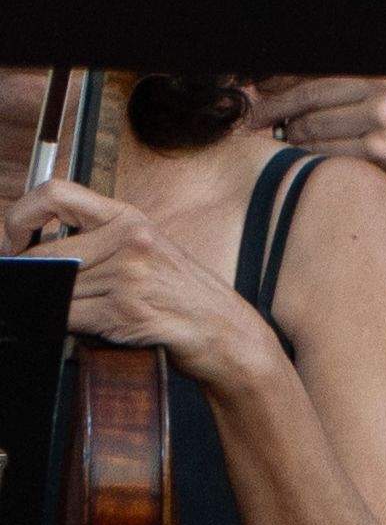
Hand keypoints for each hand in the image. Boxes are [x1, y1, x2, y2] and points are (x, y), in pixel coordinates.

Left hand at [4, 170, 281, 400]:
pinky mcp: (124, 310)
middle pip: (46, 254)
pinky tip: (91, 325)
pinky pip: (67, 316)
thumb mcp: (145, 250)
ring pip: (53, 289)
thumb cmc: (183, 293)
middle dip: (32, 277)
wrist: (225, 331)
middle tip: (34, 288)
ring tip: (81, 309)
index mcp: (128, 217)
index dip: (19, 216)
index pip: (54, 193)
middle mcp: (129, 240)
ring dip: (53, 304)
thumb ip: (96, 242)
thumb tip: (30, 253)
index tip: (13, 242)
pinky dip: (66, 324)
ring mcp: (128, 275)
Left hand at [261, 69, 385, 204]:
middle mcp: (385, 93)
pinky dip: (308, 155)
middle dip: (274, 109)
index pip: (317, 70)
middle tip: (257, 117)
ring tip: (287, 136)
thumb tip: (293, 75)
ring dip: (291, 135)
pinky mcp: (380, 157)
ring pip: (311, 129)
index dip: (281, 79)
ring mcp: (383, 125)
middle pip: (307, 99)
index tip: (261, 86)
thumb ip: (360, 78)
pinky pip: (325, 154)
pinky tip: (305, 154)